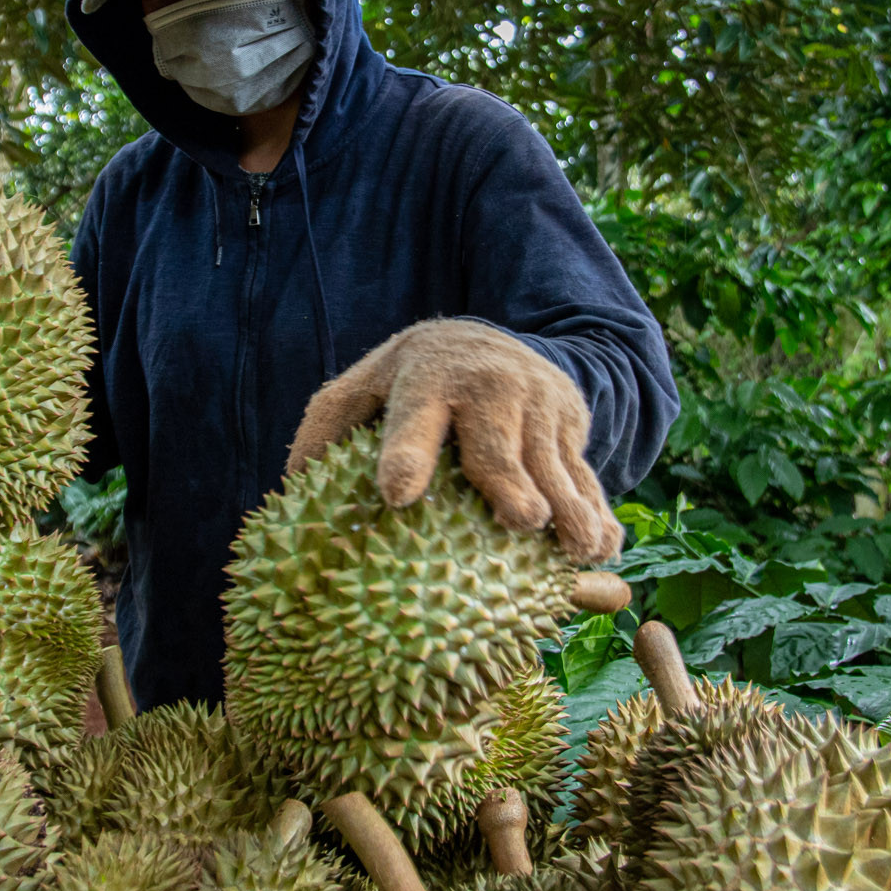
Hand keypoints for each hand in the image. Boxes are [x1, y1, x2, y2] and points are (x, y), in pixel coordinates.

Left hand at [286, 319, 623, 562]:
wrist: (488, 340)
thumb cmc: (407, 383)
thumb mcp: (360, 390)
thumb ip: (324, 432)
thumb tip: (288, 493)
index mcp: (423, 384)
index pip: (411, 422)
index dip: (405, 456)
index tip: (397, 494)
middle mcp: (484, 391)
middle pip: (495, 446)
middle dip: (506, 482)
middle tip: (518, 520)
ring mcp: (535, 406)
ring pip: (552, 465)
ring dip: (567, 508)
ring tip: (573, 550)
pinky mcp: (570, 424)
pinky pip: (586, 474)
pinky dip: (596, 510)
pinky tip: (602, 547)